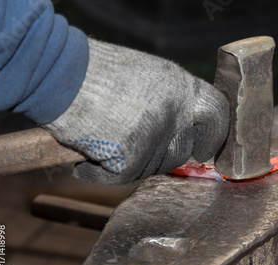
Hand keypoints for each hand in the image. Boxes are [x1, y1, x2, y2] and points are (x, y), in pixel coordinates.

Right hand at [43, 39, 228, 184]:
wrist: (59, 74)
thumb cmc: (100, 73)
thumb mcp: (151, 76)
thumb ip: (176, 100)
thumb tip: (190, 128)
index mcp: (183, 88)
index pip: (218, 116)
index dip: (212, 135)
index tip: (204, 148)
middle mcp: (175, 113)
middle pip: (184, 151)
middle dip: (164, 154)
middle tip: (137, 144)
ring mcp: (155, 137)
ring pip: (155, 167)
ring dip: (133, 162)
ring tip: (108, 138)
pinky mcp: (131, 159)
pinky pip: (124, 178)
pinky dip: (102, 172)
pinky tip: (90, 155)